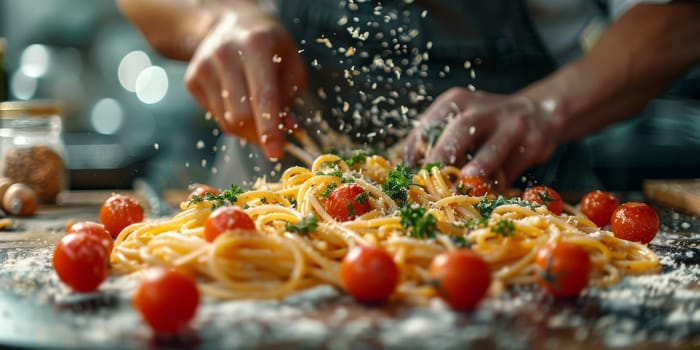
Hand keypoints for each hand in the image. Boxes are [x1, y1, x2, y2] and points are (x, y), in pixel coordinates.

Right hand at [184, 5, 305, 159]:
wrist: (231, 25)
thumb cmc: (269, 48)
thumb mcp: (290, 64)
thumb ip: (290, 97)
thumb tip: (287, 129)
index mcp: (256, 45)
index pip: (263, 96)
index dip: (270, 129)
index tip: (276, 153)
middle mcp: (226, 54)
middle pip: (241, 115)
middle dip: (259, 134)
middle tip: (273, 137)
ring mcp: (204, 66)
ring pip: (227, 121)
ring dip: (247, 128)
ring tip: (256, 109)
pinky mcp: (192, 78)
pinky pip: (215, 116)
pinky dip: (231, 118)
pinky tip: (237, 98)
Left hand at [402, 88, 562, 184]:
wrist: (540, 112)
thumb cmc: (487, 125)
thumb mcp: (462, 120)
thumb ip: (439, 141)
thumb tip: (411, 173)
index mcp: (457, 101)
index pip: (430, 123)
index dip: (416, 150)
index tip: (407, 173)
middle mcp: (483, 109)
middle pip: (461, 128)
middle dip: (444, 153)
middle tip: (430, 176)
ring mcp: (511, 124)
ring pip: (493, 146)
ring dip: (479, 165)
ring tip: (467, 180)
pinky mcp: (533, 142)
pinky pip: (514, 165)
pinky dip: (501, 182)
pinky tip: (490, 194)